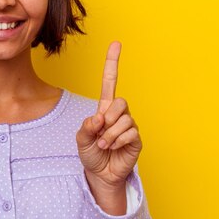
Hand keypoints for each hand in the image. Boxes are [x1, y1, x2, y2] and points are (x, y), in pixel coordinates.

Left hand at [76, 41, 141, 188]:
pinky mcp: (136, 139)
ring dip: (109, 135)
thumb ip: (87, 126)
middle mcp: (119, 114)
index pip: (110, 81)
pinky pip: (130, 133)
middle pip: (120, 102)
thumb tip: (99, 118)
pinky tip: (113, 148)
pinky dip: (117, 142)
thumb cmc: (91, 153)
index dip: (112, 63)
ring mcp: (129, 125)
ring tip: (104, 145)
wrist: (100, 174)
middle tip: (100, 133)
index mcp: (104, 108)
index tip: (116, 43)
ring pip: (124, 120)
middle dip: (108, 118)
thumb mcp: (81, 138)